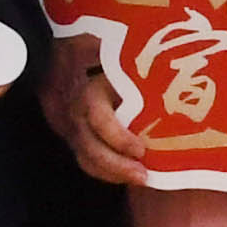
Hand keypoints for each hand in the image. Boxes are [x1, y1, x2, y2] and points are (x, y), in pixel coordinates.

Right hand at [41, 35, 146, 185]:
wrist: (60, 49)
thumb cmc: (98, 47)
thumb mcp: (115, 48)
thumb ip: (132, 55)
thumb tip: (167, 57)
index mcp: (85, 88)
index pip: (96, 119)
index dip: (118, 138)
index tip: (141, 149)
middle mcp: (73, 110)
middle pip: (88, 146)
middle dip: (115, 165)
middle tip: (143, 175)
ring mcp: (68, 124)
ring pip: (84, 156)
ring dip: (110, 173)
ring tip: (139, 179)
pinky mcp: (71, 133)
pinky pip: (84, 157)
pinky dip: (104, 170)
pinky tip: (125, 174)